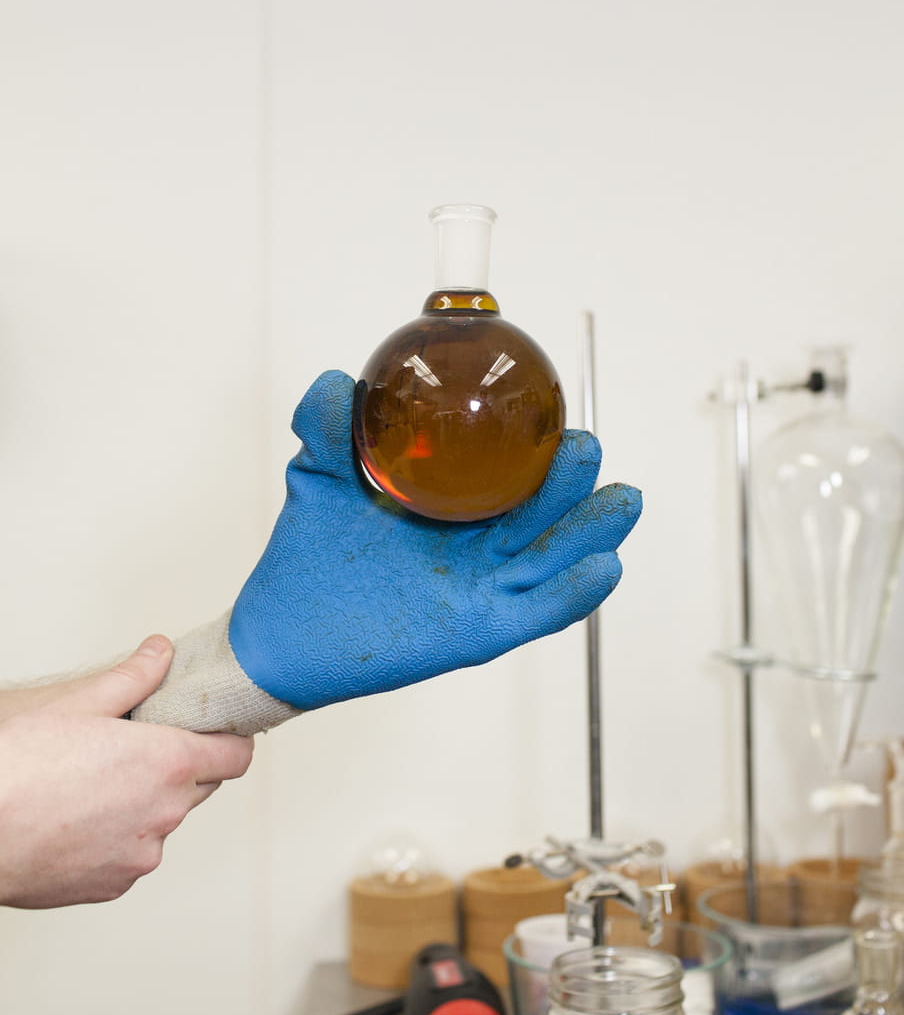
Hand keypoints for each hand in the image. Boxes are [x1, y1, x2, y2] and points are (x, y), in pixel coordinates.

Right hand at [0, 637, 252, 907]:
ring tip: (96, 784)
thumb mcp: (78, 705)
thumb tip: (161, 653)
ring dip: (146, 803)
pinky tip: (81, 818)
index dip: (230, 740)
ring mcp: (140, 855)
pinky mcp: (114, 886)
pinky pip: (133, 853)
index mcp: (168, 764)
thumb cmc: (17, 768)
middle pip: (202, 785)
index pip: (237, 756)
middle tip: (139, 749)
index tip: (215, 730)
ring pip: (163, 821)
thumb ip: (133, 678)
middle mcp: (165, 814)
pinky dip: (119, 836)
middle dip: (182, 765)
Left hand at [228, 370, 641, 709]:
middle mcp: (479, 546)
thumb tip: (334, 381)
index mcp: (455, 504)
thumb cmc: (307, 554)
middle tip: (584, 447)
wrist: (280, 629)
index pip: (512, 470)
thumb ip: (327, 430)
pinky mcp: (481, 633)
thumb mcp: (320, 478)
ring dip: (591, 532)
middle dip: (573, 481)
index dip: (540, 444)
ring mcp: (484, 590)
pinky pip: (538, 614)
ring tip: (622, 501)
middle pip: (544, 511)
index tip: (553, 411)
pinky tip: (603, 568)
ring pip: (553, 558)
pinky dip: (573, 594)